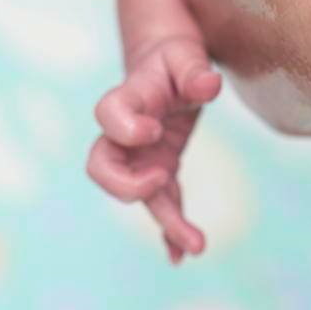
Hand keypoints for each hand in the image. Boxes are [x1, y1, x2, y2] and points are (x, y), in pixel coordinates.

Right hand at [88, 36, 222, 262]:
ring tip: (197, 244)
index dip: (124, 128)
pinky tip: (183, 256)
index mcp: (128, 97)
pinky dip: (171, 231)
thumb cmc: (175, 58)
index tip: (155, 131)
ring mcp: (139, 157)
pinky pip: (160, 204)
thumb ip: (195, 69)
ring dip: (163, 220)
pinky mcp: (158, 171)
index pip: (107, 114)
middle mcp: (125, 133)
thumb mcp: (187, 54)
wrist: (165, 67)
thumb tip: (209, 86)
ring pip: (134, 194)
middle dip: (126, 185)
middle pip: (100, 166)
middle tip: (161, 180)